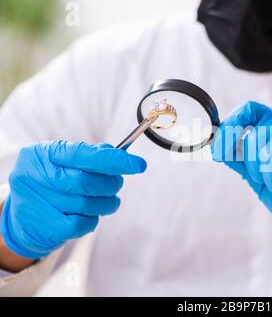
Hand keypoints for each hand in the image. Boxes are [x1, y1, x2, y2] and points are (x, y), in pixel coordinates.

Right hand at [1, 141, 146, 258]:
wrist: (23, 215)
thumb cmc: (51, 181)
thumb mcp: (62, 161)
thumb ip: (89, 155)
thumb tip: (119, 154)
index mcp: (42, 154)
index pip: (84, 154)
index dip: (114, 160)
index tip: (139, 165)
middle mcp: (35, 176)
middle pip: (86, 181)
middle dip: (111, 183)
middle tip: (117, 184)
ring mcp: (37, 203)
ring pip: (87, 204)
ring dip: (106, 202)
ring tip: (107, 200)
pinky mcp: (45, 226)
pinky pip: (82, 223)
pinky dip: (93, 219)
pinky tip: (91, 214)